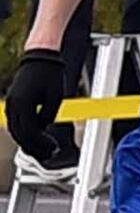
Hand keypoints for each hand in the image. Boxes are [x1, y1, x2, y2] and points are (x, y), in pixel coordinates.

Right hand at [5, 48, 69, 171]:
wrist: (40, 58)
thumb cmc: (50, 75)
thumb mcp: (55, 97)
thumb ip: (48, 115)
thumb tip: (43, 128)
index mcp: (23, 104)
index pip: (30, 132)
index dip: (42, 144)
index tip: (55, 149)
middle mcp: (13, 105)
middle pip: (21, 134)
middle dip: (36, 147)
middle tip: (51, 153)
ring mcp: (11, 105)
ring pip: (16, 131)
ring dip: (29, 142)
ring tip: (44, 149)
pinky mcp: (13, 104)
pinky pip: (16, 123)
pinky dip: (25, 133)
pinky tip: (36, 139)